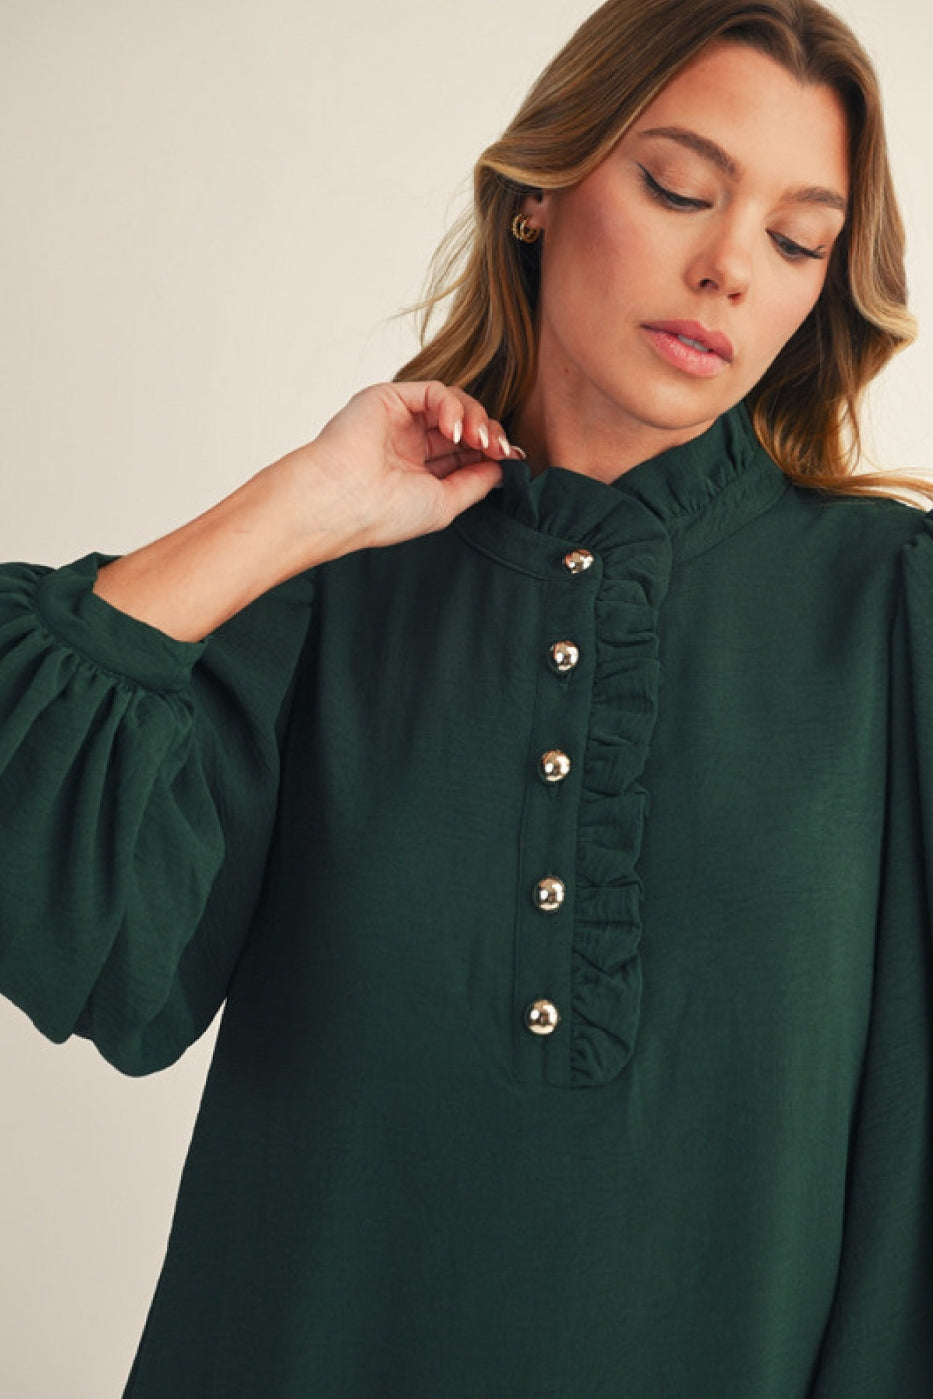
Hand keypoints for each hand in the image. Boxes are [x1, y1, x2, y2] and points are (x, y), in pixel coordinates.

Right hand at [269, 380, 520, 559]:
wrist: (343, 501)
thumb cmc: (384, 512)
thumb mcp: (444, 503)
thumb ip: (475, 482)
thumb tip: (503, 468)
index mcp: (417, 472)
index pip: (464, 452)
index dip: (491, 451)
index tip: (512, 458)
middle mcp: (408, 443)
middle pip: (463, 424)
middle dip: (488, 433)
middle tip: (500, 447)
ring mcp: (399, 420)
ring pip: (452, 403)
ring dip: (475, 418)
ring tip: (479, 439)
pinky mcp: (389, 398)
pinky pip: (433, 391)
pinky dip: (452, 405)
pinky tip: (454, 429)